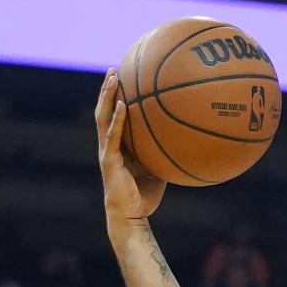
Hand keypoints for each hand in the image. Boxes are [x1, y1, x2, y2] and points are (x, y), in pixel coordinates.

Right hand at [96, 70, 166, 227]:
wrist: (131, 218)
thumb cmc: (144, 198)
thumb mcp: (158, 172)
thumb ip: (163, 154)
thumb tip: (183, 142)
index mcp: (118, 147)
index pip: (113, 117)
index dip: (115, 99)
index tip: (121, 78)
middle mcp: (108, 146)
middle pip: (104, 111)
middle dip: (107, 90)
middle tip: (112, 69)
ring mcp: (107, 152)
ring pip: (103, 118)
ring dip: (107, 97)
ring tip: (112, 77)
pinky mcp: (109, 161)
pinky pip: (113, 136)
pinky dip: (117, 120)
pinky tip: (123, 104)